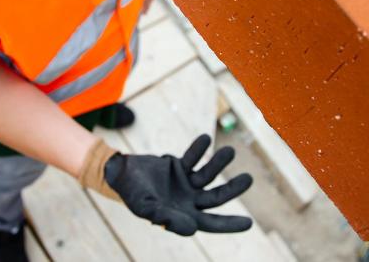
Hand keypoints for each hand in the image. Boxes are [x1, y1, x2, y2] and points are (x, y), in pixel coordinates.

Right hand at [104, 134, 252, 235]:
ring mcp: (185, 183)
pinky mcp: (179, 166)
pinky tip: (205, 139)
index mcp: (183, 216)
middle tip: (249, 179)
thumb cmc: (132, 195)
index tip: (249, 223)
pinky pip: (193, 158)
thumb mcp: (148, 209)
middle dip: (232, 189)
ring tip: (229, 152)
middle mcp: (188, 200)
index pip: (211, 222)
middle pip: (216, 197)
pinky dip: (199, 149)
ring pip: (208, 175)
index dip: (229, 224)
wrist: (119, 173)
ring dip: (218, 163)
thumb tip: (193, 229)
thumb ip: (169, 219)